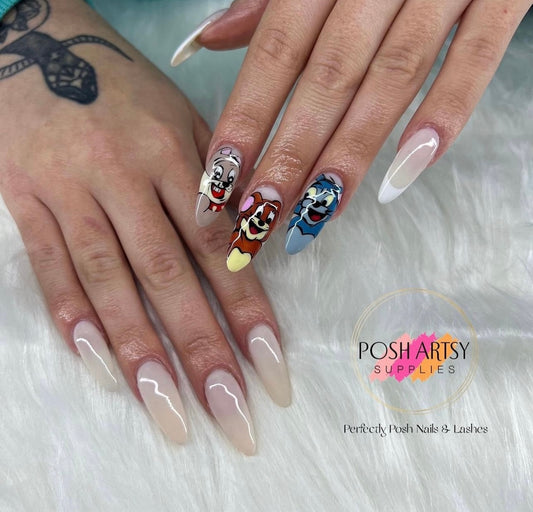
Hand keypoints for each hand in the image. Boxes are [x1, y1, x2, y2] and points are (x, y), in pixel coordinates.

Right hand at [0, 0, 290, 454]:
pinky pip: (48, 268)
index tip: (271, 365)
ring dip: (140, 352)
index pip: (217, 247)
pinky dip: (73, 318)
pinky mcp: (24, 201)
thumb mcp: (181, 117)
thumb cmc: (124, 89)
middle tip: (229, 412)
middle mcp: (123, 178)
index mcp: (172, 153)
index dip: (246, 308)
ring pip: (109, 283)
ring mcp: (69, 192)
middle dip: (201, 350)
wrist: (38, 47)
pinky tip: (100, 367)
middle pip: (168, 277)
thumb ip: (215, 180)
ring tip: (169, 411)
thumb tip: (252, 243)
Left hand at [172, 0, 530, 267]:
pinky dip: (444, 115)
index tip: (223, 176)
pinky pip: (474, 59)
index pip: (276, 50)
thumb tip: (211, 39)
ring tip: (320, 210)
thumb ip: (268, 1)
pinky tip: (405, 174)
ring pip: (391, 78)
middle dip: (292, 151)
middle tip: (263, 213)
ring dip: (352, 151)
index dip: (248, 116)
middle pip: (328, 77)